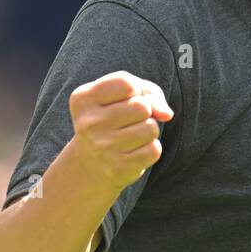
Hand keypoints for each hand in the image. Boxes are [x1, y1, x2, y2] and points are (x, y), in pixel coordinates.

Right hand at [69, 71, 173, 189]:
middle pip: (142, 106)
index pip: (126, 83)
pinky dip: (150, 149)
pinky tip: (134, 151)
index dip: (136, 88)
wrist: (90, 165)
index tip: (126, 97)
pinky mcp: (117, 168)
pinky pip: (154, 150)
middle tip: (130, 120)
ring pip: (151, 128)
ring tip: (132, 135)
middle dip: (145, 111)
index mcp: (83, 99)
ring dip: (149, 129)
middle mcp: (88, 123)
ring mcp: (102, 147)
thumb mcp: (124, 95)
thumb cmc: (112, 118)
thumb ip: (149, 92)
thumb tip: (167, 115)